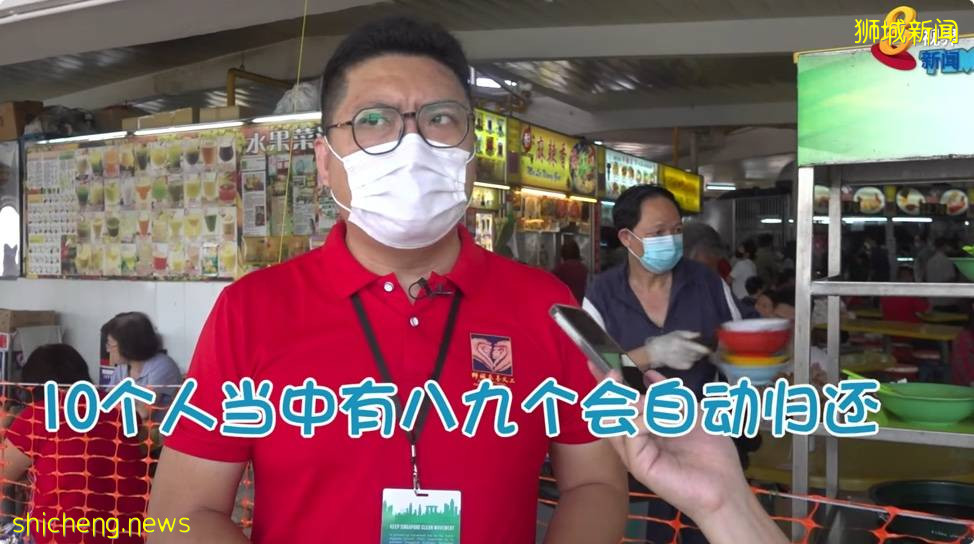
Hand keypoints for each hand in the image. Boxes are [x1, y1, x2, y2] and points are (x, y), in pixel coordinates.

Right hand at [586, 365, 787, 543]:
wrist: (725, 487)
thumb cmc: (712, 453)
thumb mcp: (691, 412)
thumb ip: (668, 395)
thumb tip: (649, 375)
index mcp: (644, 429)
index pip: (618, 404)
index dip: (606, 384)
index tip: (596, 362)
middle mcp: (634, 441)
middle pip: (607, 411)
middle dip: (608, 387)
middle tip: (614, 372)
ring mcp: (634, 453)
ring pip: (615, 419)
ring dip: (630, 401)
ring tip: (652, 400)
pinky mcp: (638, 464)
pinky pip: (632, 431)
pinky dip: (646, 417)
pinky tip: (664, 418)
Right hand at [644, 331, 709, 370]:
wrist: (655, 352)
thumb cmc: (666, 340)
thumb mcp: (676, 333)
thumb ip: (689, 334)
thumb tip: (700, 335)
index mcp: (680, 343)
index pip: (695, 348)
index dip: (704, 349)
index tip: (709, 349)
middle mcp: (681, 353)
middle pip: (697, 354)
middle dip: (702, 352)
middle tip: (702, 349)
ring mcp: (681, 361)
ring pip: (695, 359)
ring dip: (697, 356)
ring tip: (691, 352)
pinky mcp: (680, 367)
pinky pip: (691, 364)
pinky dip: (692, 361)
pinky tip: (686, 357)